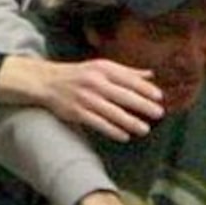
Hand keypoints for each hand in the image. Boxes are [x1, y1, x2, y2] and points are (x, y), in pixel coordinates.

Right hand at [0, 54, 162, 141]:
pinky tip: (125, 136)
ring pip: (111, 112)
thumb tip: (151, 75)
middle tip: (159, 113)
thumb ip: (126, 73)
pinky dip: (112, 130)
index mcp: (102, 70)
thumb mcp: (101, 68)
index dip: (144, 88)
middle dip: (142, 105)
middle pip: (122, 95)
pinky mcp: (76, 112)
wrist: (46, 81)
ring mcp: (85, 98)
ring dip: (129, 121)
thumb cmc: (80, 75)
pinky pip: (97, 123)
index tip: (159, 96)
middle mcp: (94, 82)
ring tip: (145, 129)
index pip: (127, 79)